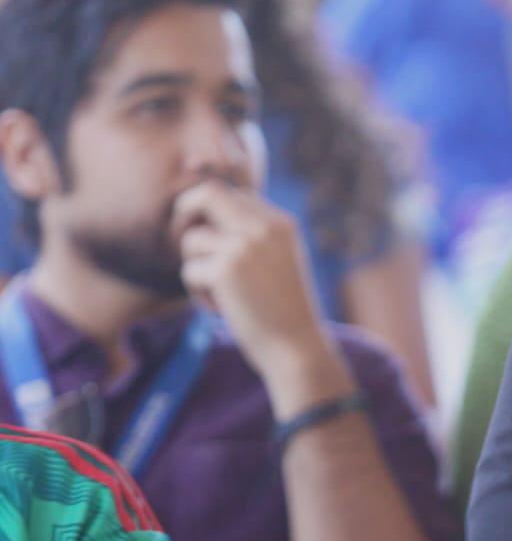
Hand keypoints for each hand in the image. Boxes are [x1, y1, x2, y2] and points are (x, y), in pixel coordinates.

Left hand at [174, 181, 347, 408]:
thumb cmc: (284, 311)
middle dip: (184, 215)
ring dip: (195, 268)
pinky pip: (189, 271)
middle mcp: (265, 227)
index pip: (234, 194)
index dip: (211, 212)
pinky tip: (221, 310)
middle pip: (207, 193)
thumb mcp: (278, 262)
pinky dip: (198, 295)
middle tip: (185, 246)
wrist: (297, 347)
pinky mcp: (226, 270)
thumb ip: (253, 236)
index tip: (208, 240)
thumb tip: (204, 217)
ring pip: (192, 239)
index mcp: (282, 223)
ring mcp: (245, 246)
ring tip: (218, 295)